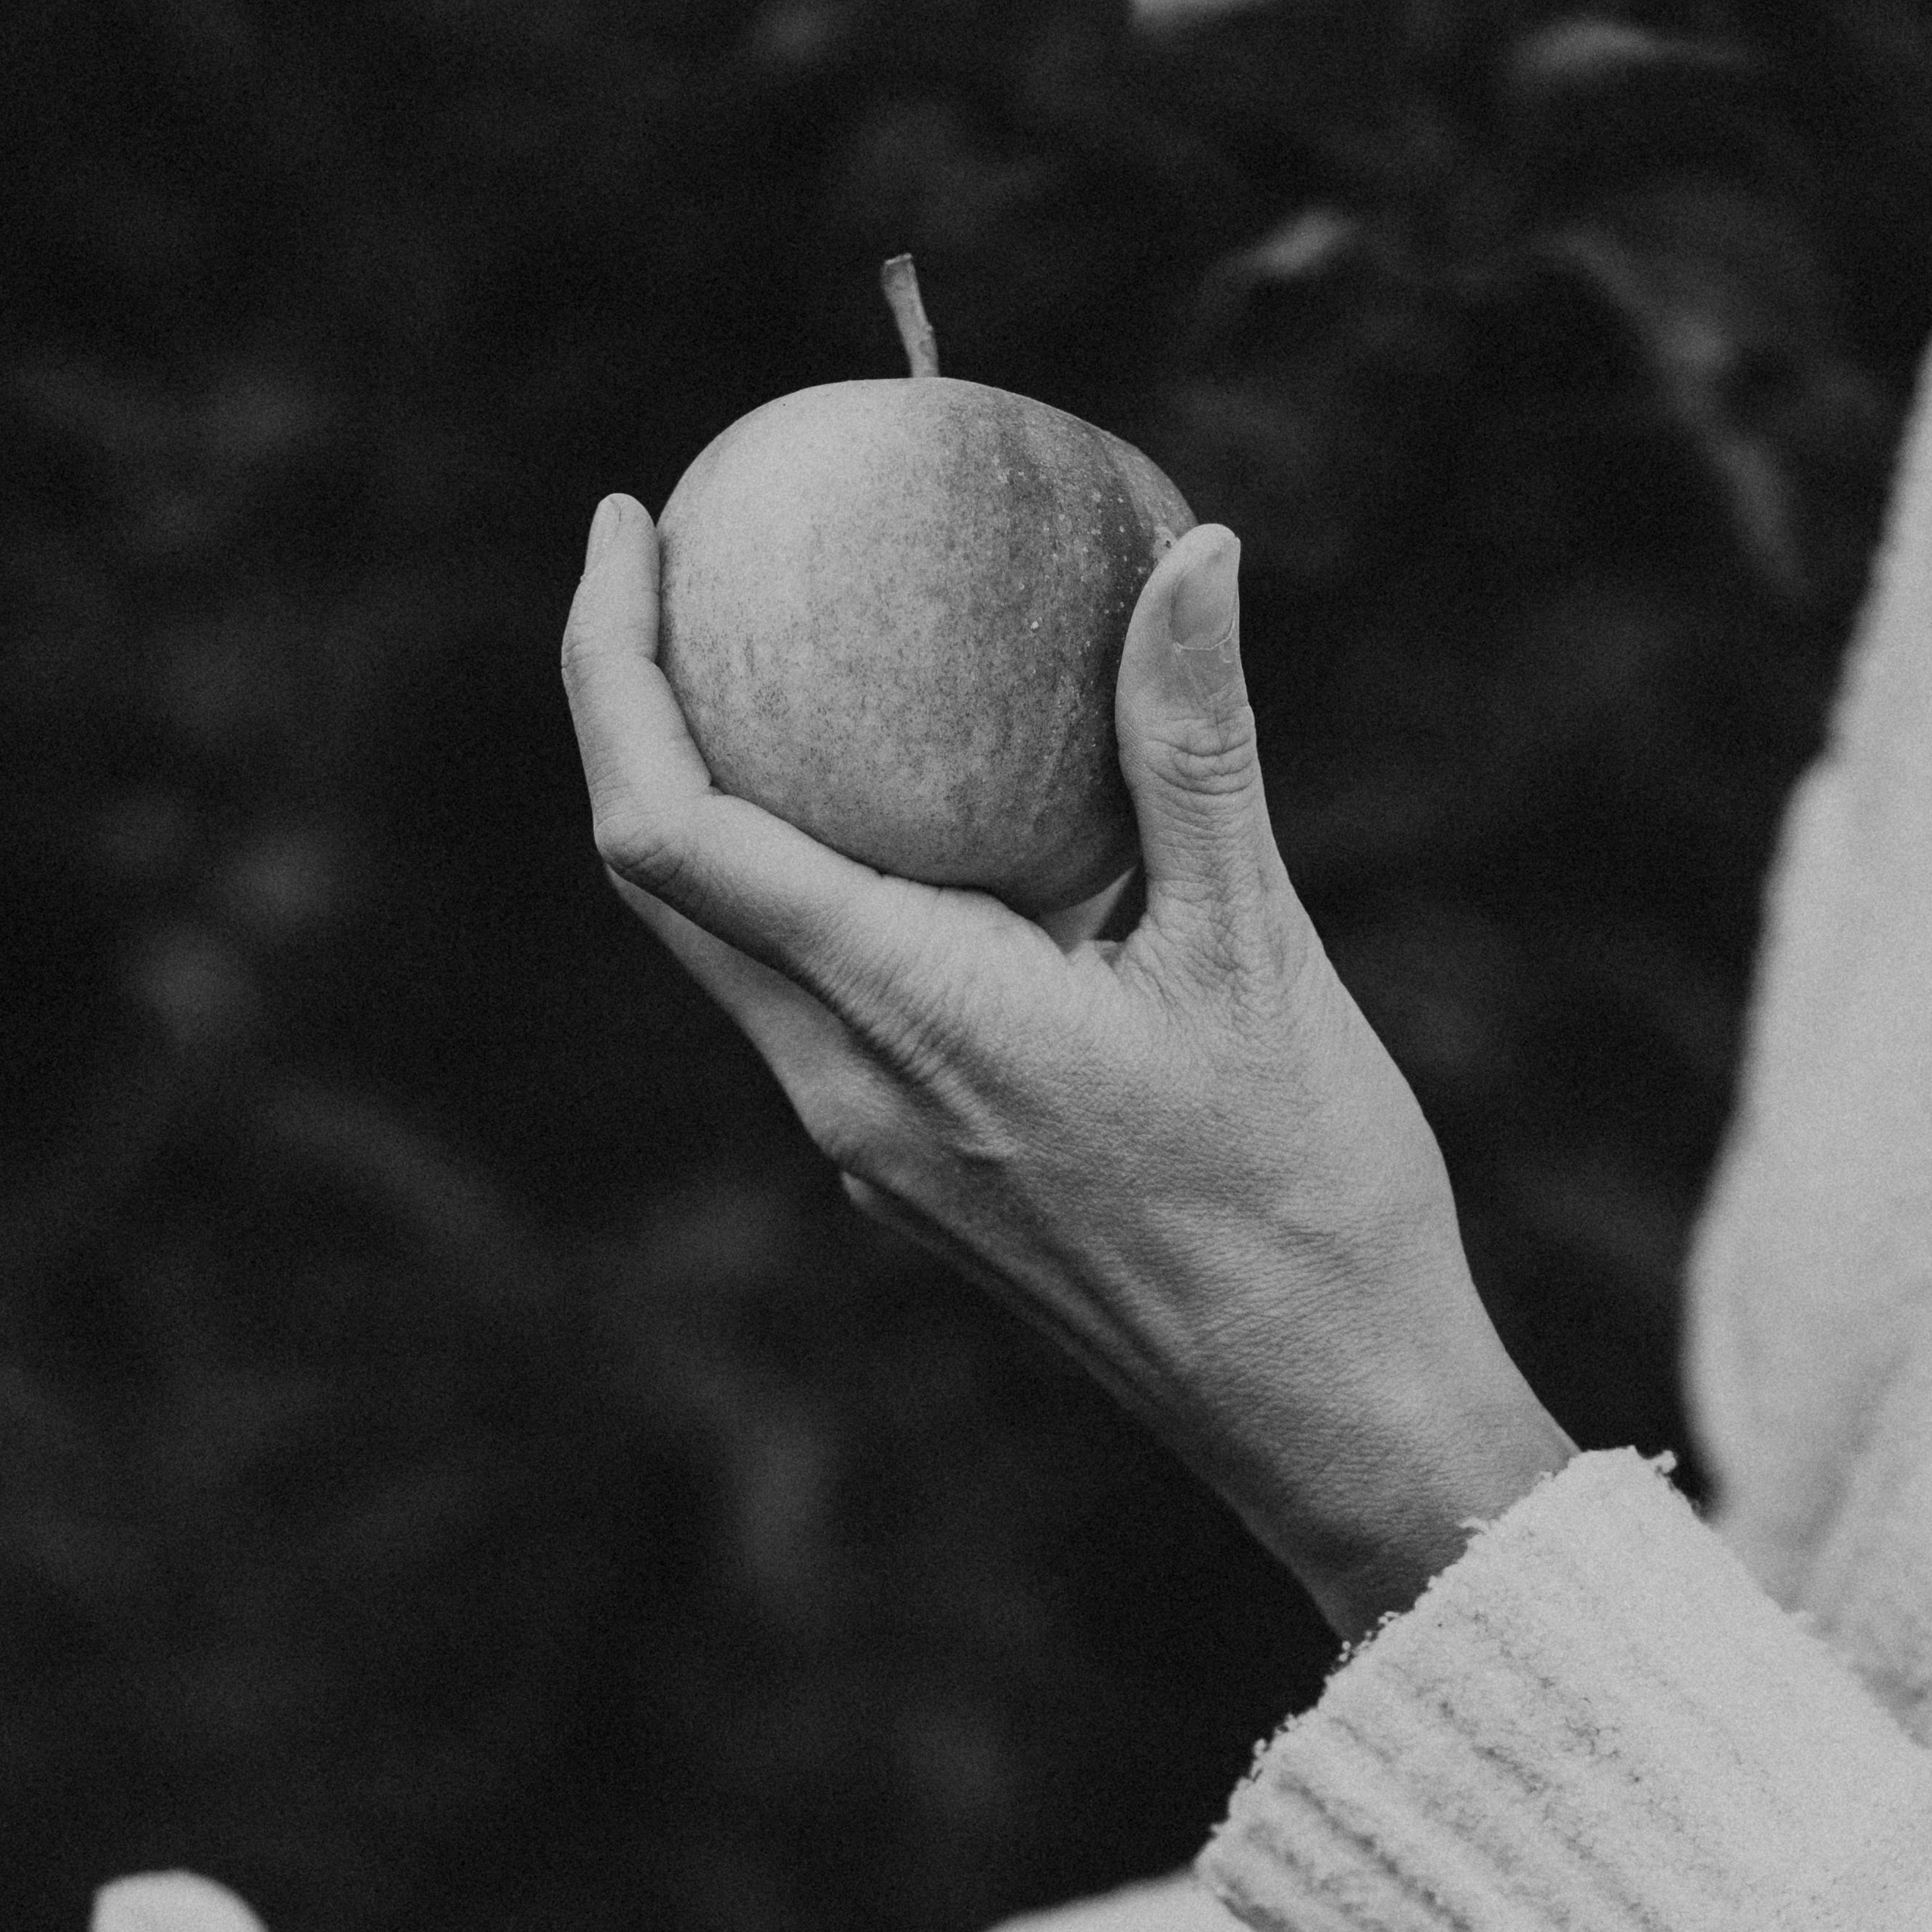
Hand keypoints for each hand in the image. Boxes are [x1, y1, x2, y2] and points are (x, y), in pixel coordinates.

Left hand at [560, 495, 1571, 1635]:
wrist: (1320, 1406)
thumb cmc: (1302, 1198)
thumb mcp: (1255, 953)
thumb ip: (1195, 747)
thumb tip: (1189, 551)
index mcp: (900, 1017)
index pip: (668, 830)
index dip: (611, 667)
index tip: (629, 525)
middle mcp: (844, 1091)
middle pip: (663, 883)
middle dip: (632, 708)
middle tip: (670, 556)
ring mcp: (869, 1146)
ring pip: (727, 950)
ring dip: (709, 801)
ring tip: (764, 657)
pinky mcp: (912, 1172)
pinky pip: (810, 1000)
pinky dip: (804, 883)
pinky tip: (898, 810)